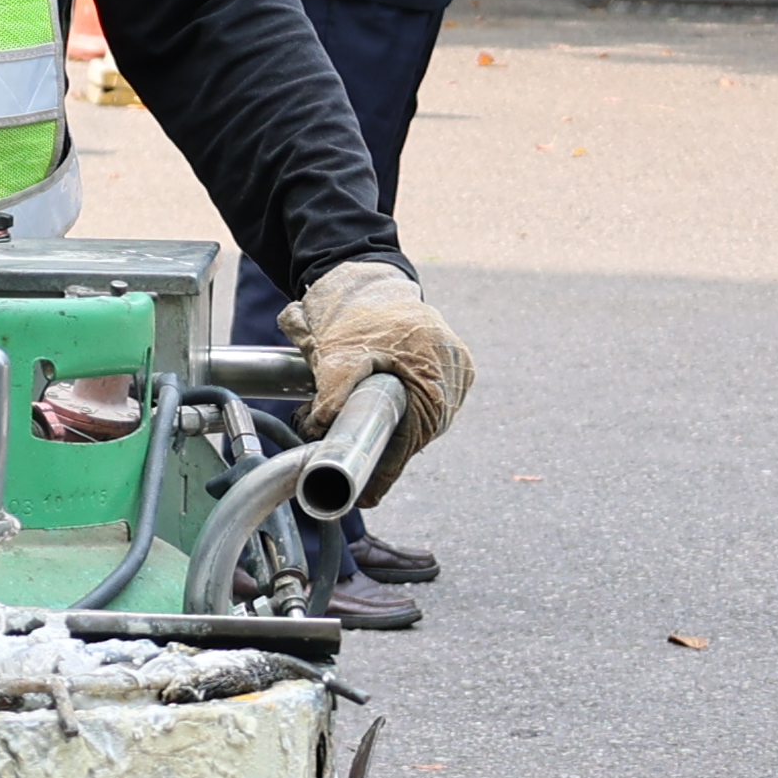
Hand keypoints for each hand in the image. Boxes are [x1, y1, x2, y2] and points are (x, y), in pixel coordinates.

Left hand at [286, 259, 471, 503]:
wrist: (371, 278)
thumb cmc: (356, 313)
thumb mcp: (337, 353)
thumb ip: (331, 393)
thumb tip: (318, 430)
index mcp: (435, 375)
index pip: (412, 440)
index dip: (385, 472)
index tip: (366, 498)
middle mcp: (456, 377)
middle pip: (420, 433)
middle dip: (384, 451)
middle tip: (350, 467)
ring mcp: (459, 371)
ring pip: (424, 420)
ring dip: (394, 430)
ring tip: (360, 434)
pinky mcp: (454, 366)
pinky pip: (430, 402)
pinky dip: (405, 411)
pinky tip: (387, 410)